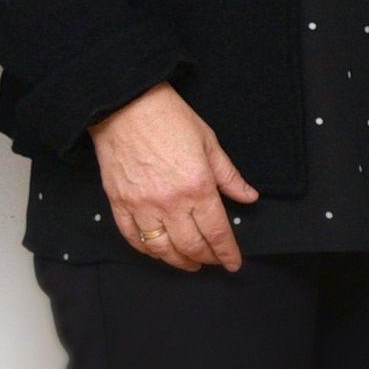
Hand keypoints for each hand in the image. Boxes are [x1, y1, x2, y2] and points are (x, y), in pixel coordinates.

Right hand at [91, 83, 256, 271]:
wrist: (126, 105)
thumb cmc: (169, 118)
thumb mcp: (210, 143)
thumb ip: (229, 176)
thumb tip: (248, 197)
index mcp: (197, 187)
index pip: (217, 232)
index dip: (227, 253)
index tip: (234, 263)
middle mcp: (170, 202)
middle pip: (192, 245)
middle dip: (207, 258)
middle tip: (214, 261)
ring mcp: (142, 206)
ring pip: (162, 249)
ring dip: (178, 261)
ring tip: (189, 263)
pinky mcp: (120, 204)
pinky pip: (133, 238)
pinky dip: (147, 250)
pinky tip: (158, 251)